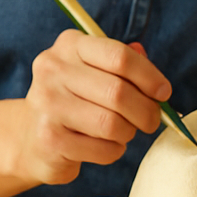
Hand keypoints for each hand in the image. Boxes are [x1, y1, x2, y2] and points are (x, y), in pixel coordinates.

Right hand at [18, 32, 170, 183]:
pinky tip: (103, 146)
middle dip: (146, 111)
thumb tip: (159, 84)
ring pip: (112, 124)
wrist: (32, 137)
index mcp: (70, 45)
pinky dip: (114, 151)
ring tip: (123, 132)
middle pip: (118, 92)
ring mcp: (47, 103)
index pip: (119, 56)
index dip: (149, 77)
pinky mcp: (49, 138)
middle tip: (151, 121)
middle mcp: (53, 69)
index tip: (163, 93)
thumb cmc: (78, 102)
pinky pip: (104, 149)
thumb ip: (128, 70)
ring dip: (128, 133)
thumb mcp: (98, 74)